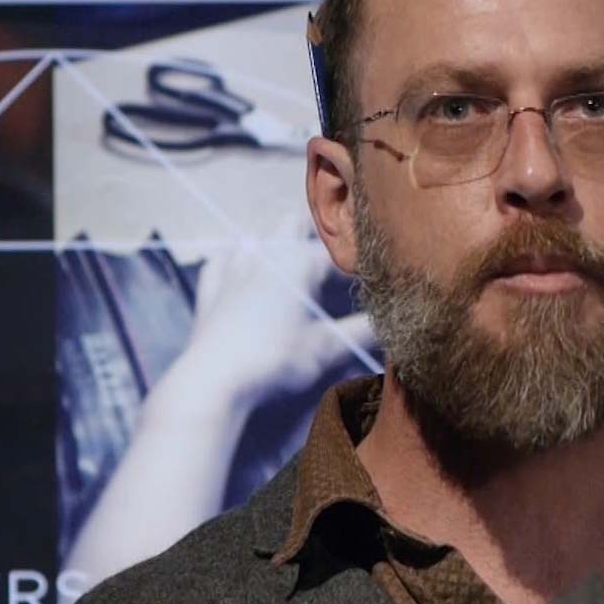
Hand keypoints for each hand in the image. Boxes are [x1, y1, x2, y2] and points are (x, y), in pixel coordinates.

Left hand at [182, 212, 374, 410]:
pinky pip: (221, 259)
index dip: (360, 263)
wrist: (215, 380)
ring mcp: (234, 267)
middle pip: (295, 223)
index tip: (376, 275)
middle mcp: (267, 253)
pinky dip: (235, 257)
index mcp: (299, 261)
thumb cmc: (277, 359)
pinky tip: (240, 262)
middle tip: (335, 254)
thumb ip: (362, 331)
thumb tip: (392, 322)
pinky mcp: (210, 288)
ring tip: (292, 253)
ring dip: (276, 239)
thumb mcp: (327, 348)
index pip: (340, 254)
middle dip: (317, 232)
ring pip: (257, 235)